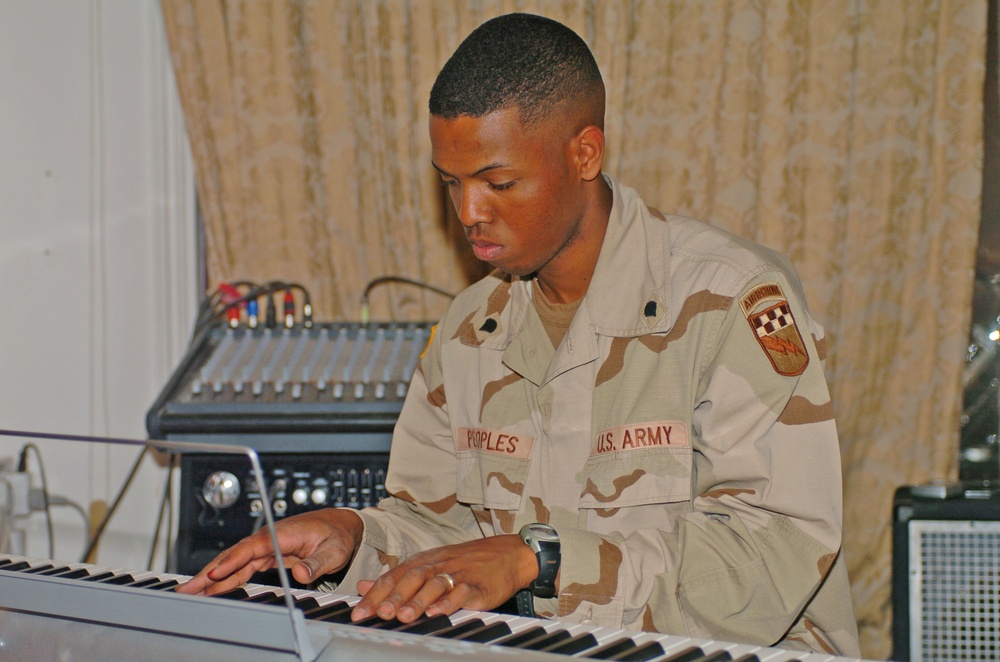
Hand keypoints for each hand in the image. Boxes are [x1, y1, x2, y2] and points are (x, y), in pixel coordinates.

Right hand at [175, 508, 362, 596]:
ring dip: (213, 577)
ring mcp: (267, 547)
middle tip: (187, 589)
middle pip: (235, 555)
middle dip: (210, 571)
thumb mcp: (334, 550)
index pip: (252, 548)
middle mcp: (270, 538)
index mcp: (283, 533)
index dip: (232, 561)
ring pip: (235, 562)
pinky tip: (213, 588)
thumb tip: (300, 572)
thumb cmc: (337, 534)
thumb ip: (317, 562)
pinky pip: (243, 567)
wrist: (342, 526)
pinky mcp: (268, 555)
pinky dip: (227, 577)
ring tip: (191, 592)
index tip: (213, 573)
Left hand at [350, 534, 537, 622]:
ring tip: (404, 617)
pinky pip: (463, 592)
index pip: (394, 576)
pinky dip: (450, 603)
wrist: (509, 554)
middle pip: (412, 578)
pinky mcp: (479, 585)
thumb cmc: (467, 562)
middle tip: (379, 613)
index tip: (359, 613)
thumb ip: (396, 578)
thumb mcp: (430, 565)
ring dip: (418, 601)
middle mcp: (438, 565)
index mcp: (424, 561)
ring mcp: (459, 574)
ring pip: (435, 584)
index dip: (376, 594)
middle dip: (394, 597)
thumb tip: (363, 586)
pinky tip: (438, 612)